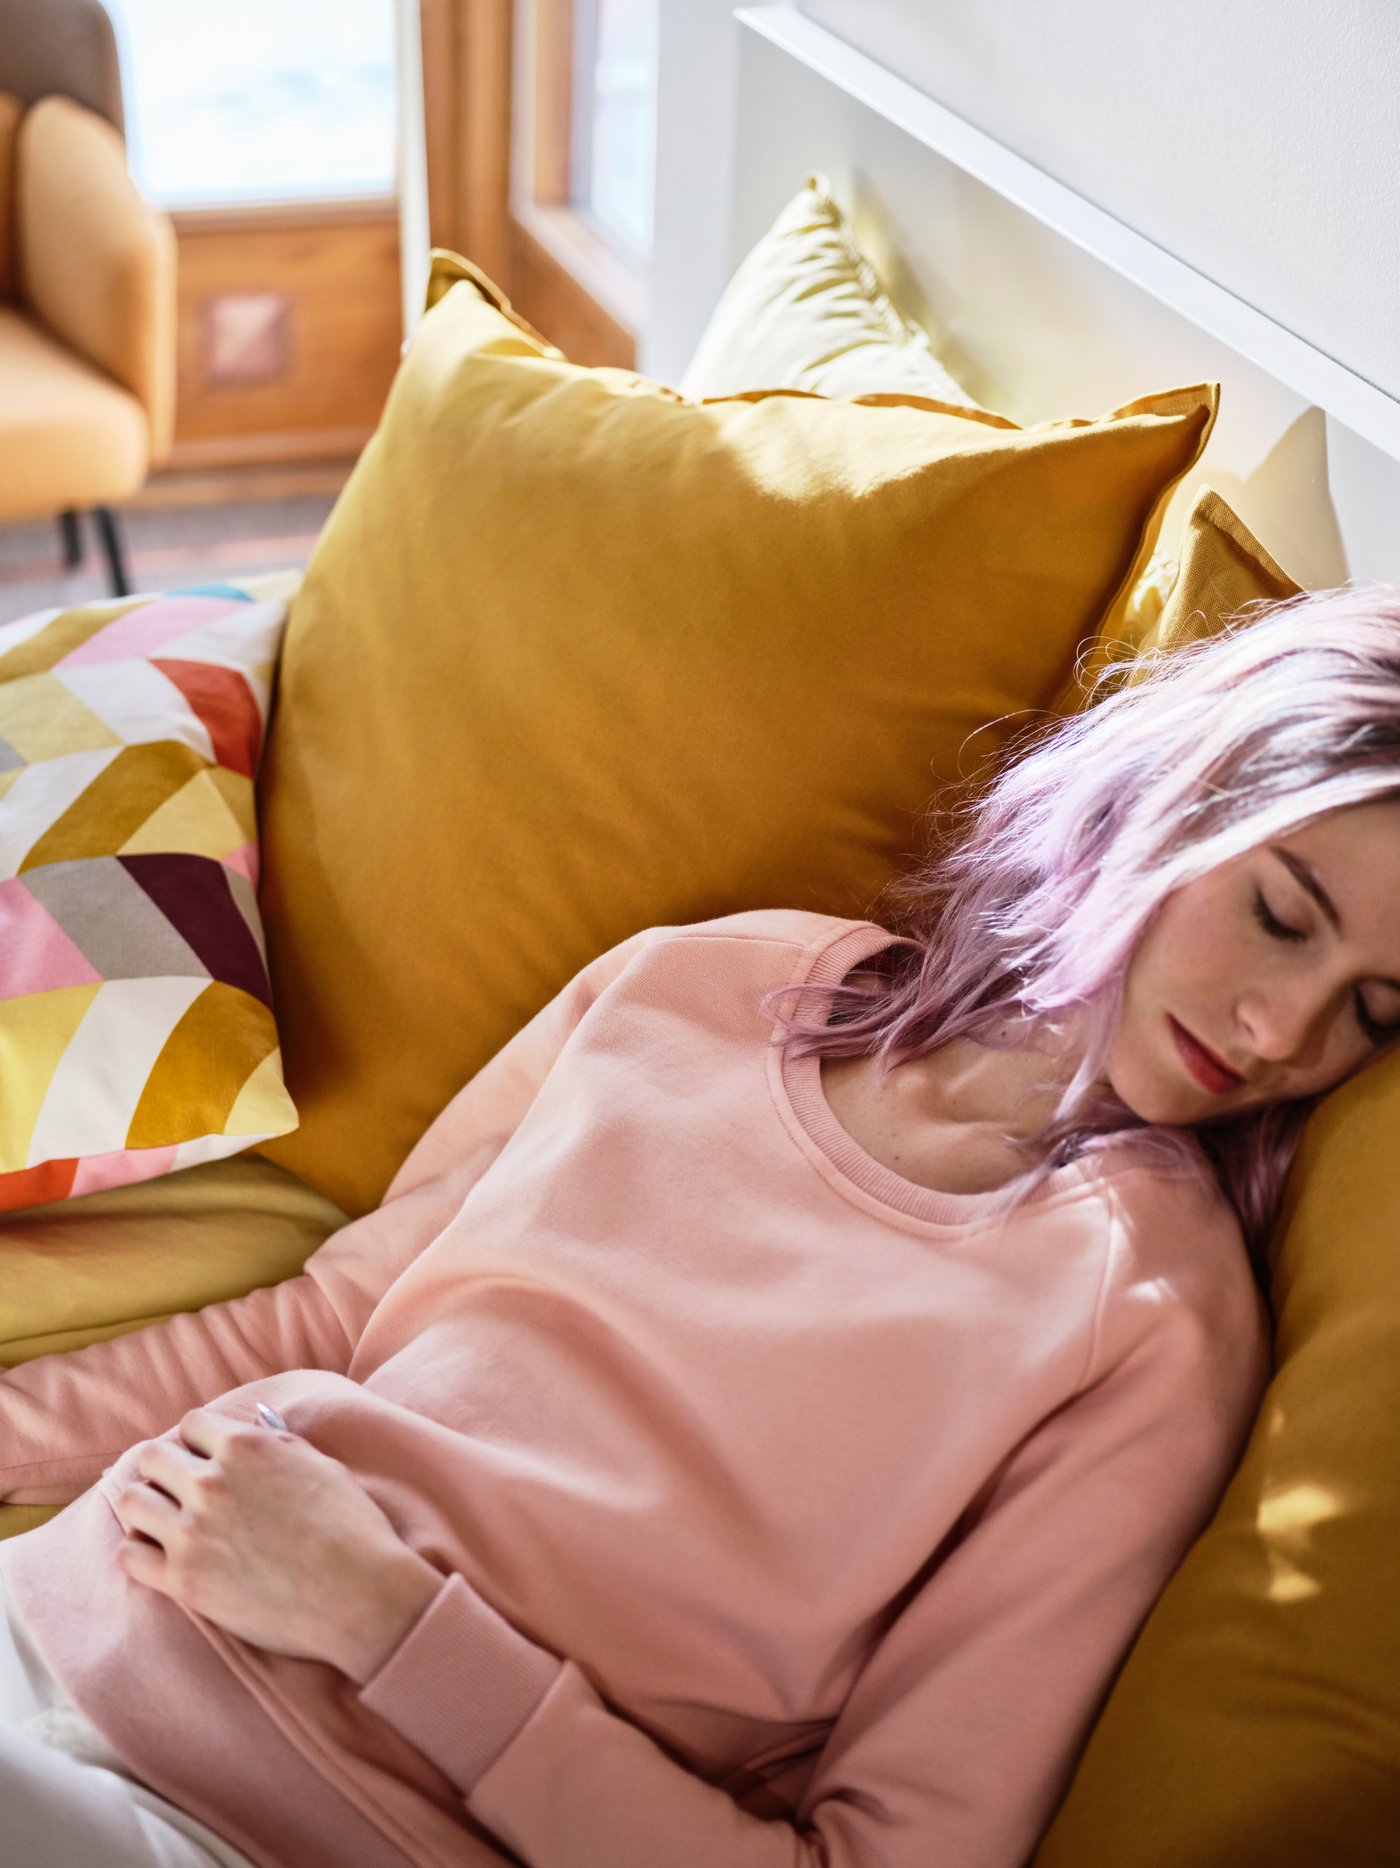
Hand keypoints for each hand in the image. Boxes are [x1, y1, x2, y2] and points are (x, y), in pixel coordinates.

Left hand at [112, 1407, 442, 1683]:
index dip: (199, 1440)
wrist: (357, 1592)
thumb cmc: (350, 1526)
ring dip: (146, 1506)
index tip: (206, 1458)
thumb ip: (279, 1441)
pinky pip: (129, 1555)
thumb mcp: (321, 1465)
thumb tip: (256, 1421)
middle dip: (165, 1468)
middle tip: (180, 1490)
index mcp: (246, 1447)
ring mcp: (191, 1531)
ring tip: (165, 1521)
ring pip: (132, 1501)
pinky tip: (160, 1555)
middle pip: (152, 1457)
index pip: (192, 1423)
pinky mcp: (183, 1579)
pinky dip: (139, 1551)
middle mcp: (210, 1482)